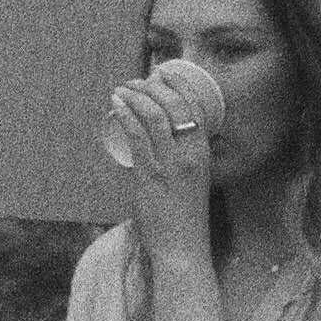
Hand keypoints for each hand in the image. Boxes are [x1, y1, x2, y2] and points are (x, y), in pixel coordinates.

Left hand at [108, 68, 215, 265]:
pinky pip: (137, 136)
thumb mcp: (191, 179)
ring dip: (135, 97)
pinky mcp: (150, 174)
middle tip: (135, 81)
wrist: (182, 247)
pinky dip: (125, 115)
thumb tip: (161, 139)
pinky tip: (117, 106)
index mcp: (203, 152)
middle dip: (152, 86)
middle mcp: (190, 154)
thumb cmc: (183, 215)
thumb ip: (181, 158)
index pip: (195, 106)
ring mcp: (170, 163)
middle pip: (173, 105)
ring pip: (153, 116)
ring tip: (122, 89)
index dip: (177, 85)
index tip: (160, 74)